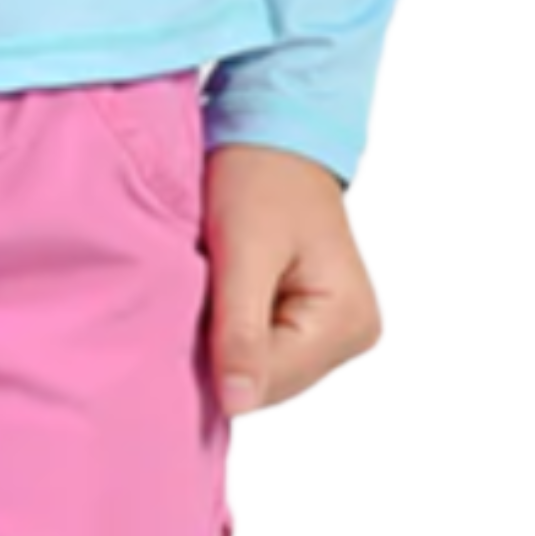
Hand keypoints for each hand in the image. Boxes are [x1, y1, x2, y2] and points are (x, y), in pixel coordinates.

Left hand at [204, 141, 382, 415]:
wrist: (271, 132)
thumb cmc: (261, 176)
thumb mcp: (244, 250)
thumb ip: (241, 329)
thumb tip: (237, 404)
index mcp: (348, 322)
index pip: (270, 381)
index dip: (218, 359)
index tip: (184, 315)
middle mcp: (350, 335)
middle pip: (268, 381)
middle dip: (222, 348)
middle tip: (194, 293)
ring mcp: (331, 330)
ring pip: (260, 367)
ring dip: (225, 337)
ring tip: (208, 287)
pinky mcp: (308, 319)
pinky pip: (259, 346)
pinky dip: (231, 326)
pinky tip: (217, 294)